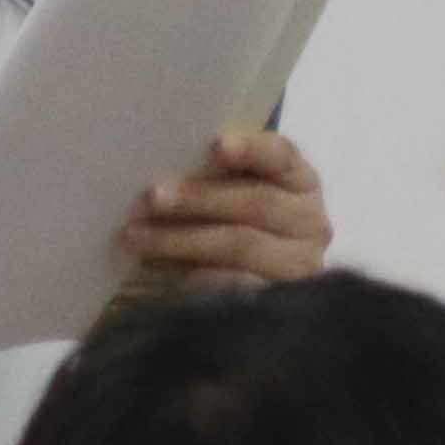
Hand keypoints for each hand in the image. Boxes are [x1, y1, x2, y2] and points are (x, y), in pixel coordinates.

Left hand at [118, 129, 332, 288]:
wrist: (264, 280)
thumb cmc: (240, 218)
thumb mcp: (238, 191)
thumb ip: (217, 174)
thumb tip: (160, 163)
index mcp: (302, 182)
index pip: (283, 157)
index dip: (252, 150)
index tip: (215, 144)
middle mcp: (309, 222)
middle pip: (256, 203)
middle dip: (199, 198)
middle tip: (150, 197)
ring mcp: (297, 265)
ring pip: (239, 245)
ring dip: (181, 239)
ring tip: (135, 236)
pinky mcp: (277, 299)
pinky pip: (231, 285)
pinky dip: (189, 273)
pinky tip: (154, 265)